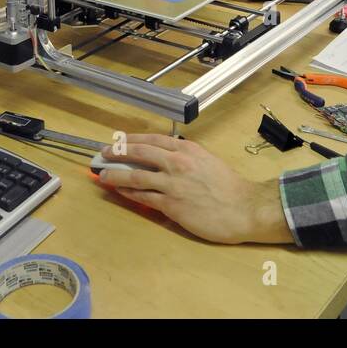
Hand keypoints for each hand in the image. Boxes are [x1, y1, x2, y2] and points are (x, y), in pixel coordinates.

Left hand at [95, 134, 293, 244]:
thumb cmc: (228, 186)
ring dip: (116, 175)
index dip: (132, 140)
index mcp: (187, 149)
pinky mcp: (171, 204)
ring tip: (103, 176)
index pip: (152, 140)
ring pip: (136, 176)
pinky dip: (129, 194)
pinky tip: (120, 192)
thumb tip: (168, 156)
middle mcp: (177, 162)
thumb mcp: (207, 160)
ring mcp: (172, 184)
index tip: (119, 140)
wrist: (243, 208)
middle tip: (104, 154)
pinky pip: (143, 197)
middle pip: (139, 153)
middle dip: (117, 153)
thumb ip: (187, 156)